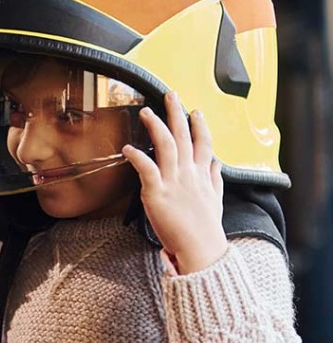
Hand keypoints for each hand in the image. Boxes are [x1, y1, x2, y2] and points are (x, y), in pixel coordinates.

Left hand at [123, 91, 226, 274]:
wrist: (201, 248)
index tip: (195, 110)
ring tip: (146, 112)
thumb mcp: (215, 200)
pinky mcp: (157, 193)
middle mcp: (189, 173)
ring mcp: (174, 181)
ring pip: (165, 145)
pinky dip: (137, 157)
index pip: (203, 142)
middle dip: (177, 113)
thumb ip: (214, 179)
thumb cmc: (205, 228)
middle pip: (184, 136)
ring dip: (156, 126)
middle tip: (170, 94)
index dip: (199, 125)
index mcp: (202, 174)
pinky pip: (146, 169)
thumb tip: (216, 163)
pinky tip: (127, 149)